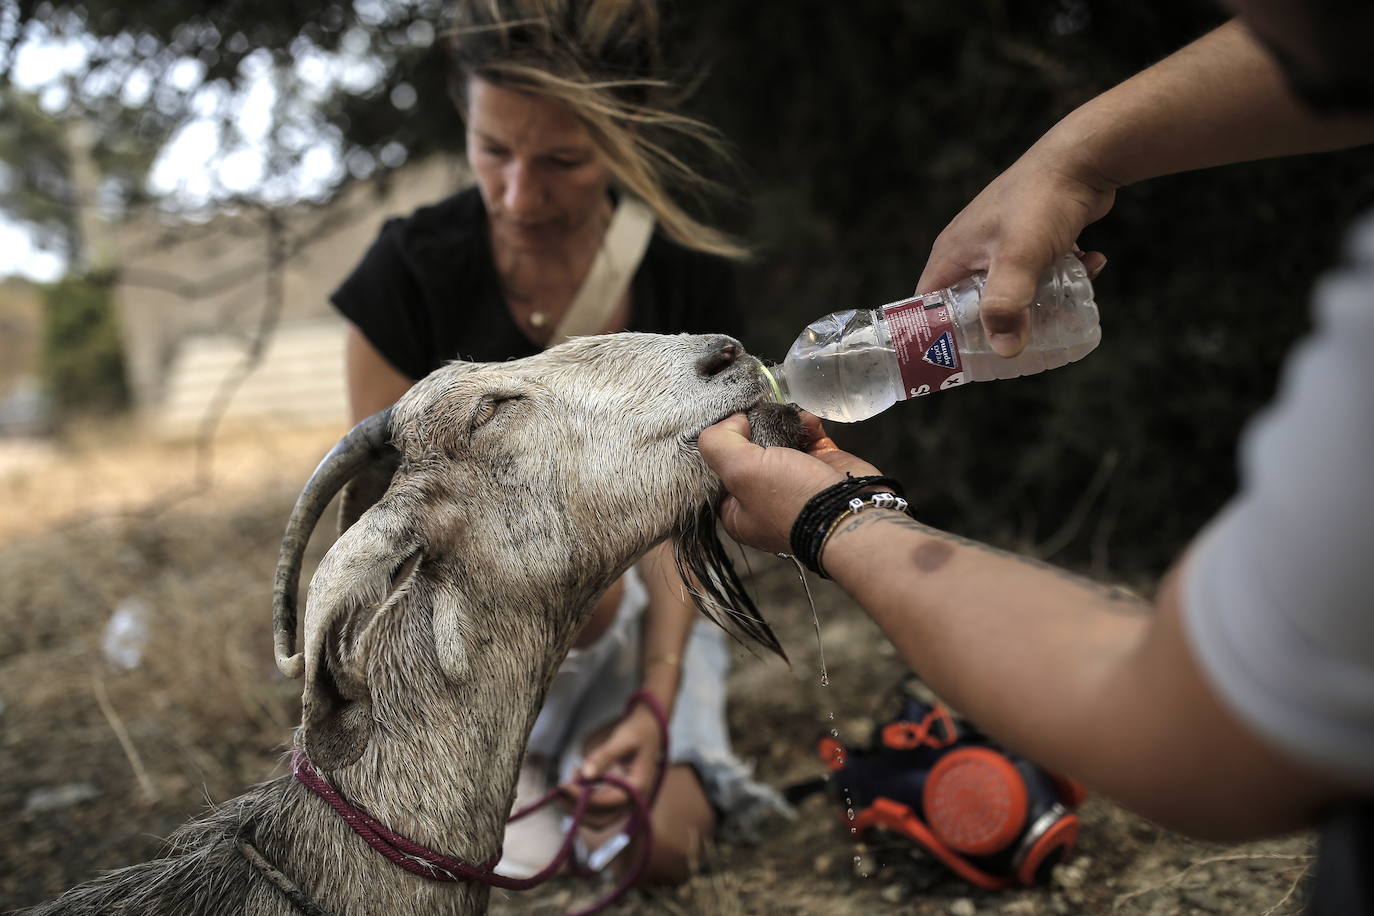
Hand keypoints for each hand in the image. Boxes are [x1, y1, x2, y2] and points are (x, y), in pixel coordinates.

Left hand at [564, 704, 663, 825]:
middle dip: (577, 810)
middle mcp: (633, 800)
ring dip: (578, 809)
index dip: (583, 798)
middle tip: (558, 793)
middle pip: (601, 820)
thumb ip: (604, 757)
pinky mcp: (617, 798)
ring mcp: (626, 802)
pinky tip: (576, 778)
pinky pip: (598, 808)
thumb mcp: (621, 740)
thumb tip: (585, 776)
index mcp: (638, 787)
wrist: (648, 731)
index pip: (607, 803)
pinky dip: (583, 800)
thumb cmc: (637, 733)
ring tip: (563, 787)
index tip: (563, 786)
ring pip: (598, 819)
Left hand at [698, 412, 880, 554]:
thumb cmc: (792, 500)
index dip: (720, 446)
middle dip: (753, 428)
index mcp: (737, 512)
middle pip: (748, 452)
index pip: (716, 473)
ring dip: (781, 422)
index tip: (726, 423)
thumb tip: (731, 421)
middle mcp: (763, 498)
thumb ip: (720, 443)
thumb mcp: (740, 471)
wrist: (851, 512)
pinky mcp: (820, 466)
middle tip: (757, 413)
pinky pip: (807, 436)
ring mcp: (793, 482)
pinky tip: (806, 419)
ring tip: (785, 414)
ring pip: (778, 440)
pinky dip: (806, 424)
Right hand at [914, 142, 1113, 356]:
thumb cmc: (1041, 202)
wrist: (1083, 156)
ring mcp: (1002, 242)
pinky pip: (1041, 268)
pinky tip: (1089, 266)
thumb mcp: (1019, 258)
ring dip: (1038, 302)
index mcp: (952, 254)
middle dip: (996, 326)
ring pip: (1011, 289)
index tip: (960, 360)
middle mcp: (971, 249)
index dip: (937, 336)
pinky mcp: (1033, 236)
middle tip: (1020, 346)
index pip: (928, 306)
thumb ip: (1006, 305)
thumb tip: (1005, 351)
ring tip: (1064, 310)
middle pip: (971, 304)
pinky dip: (1063, 274)